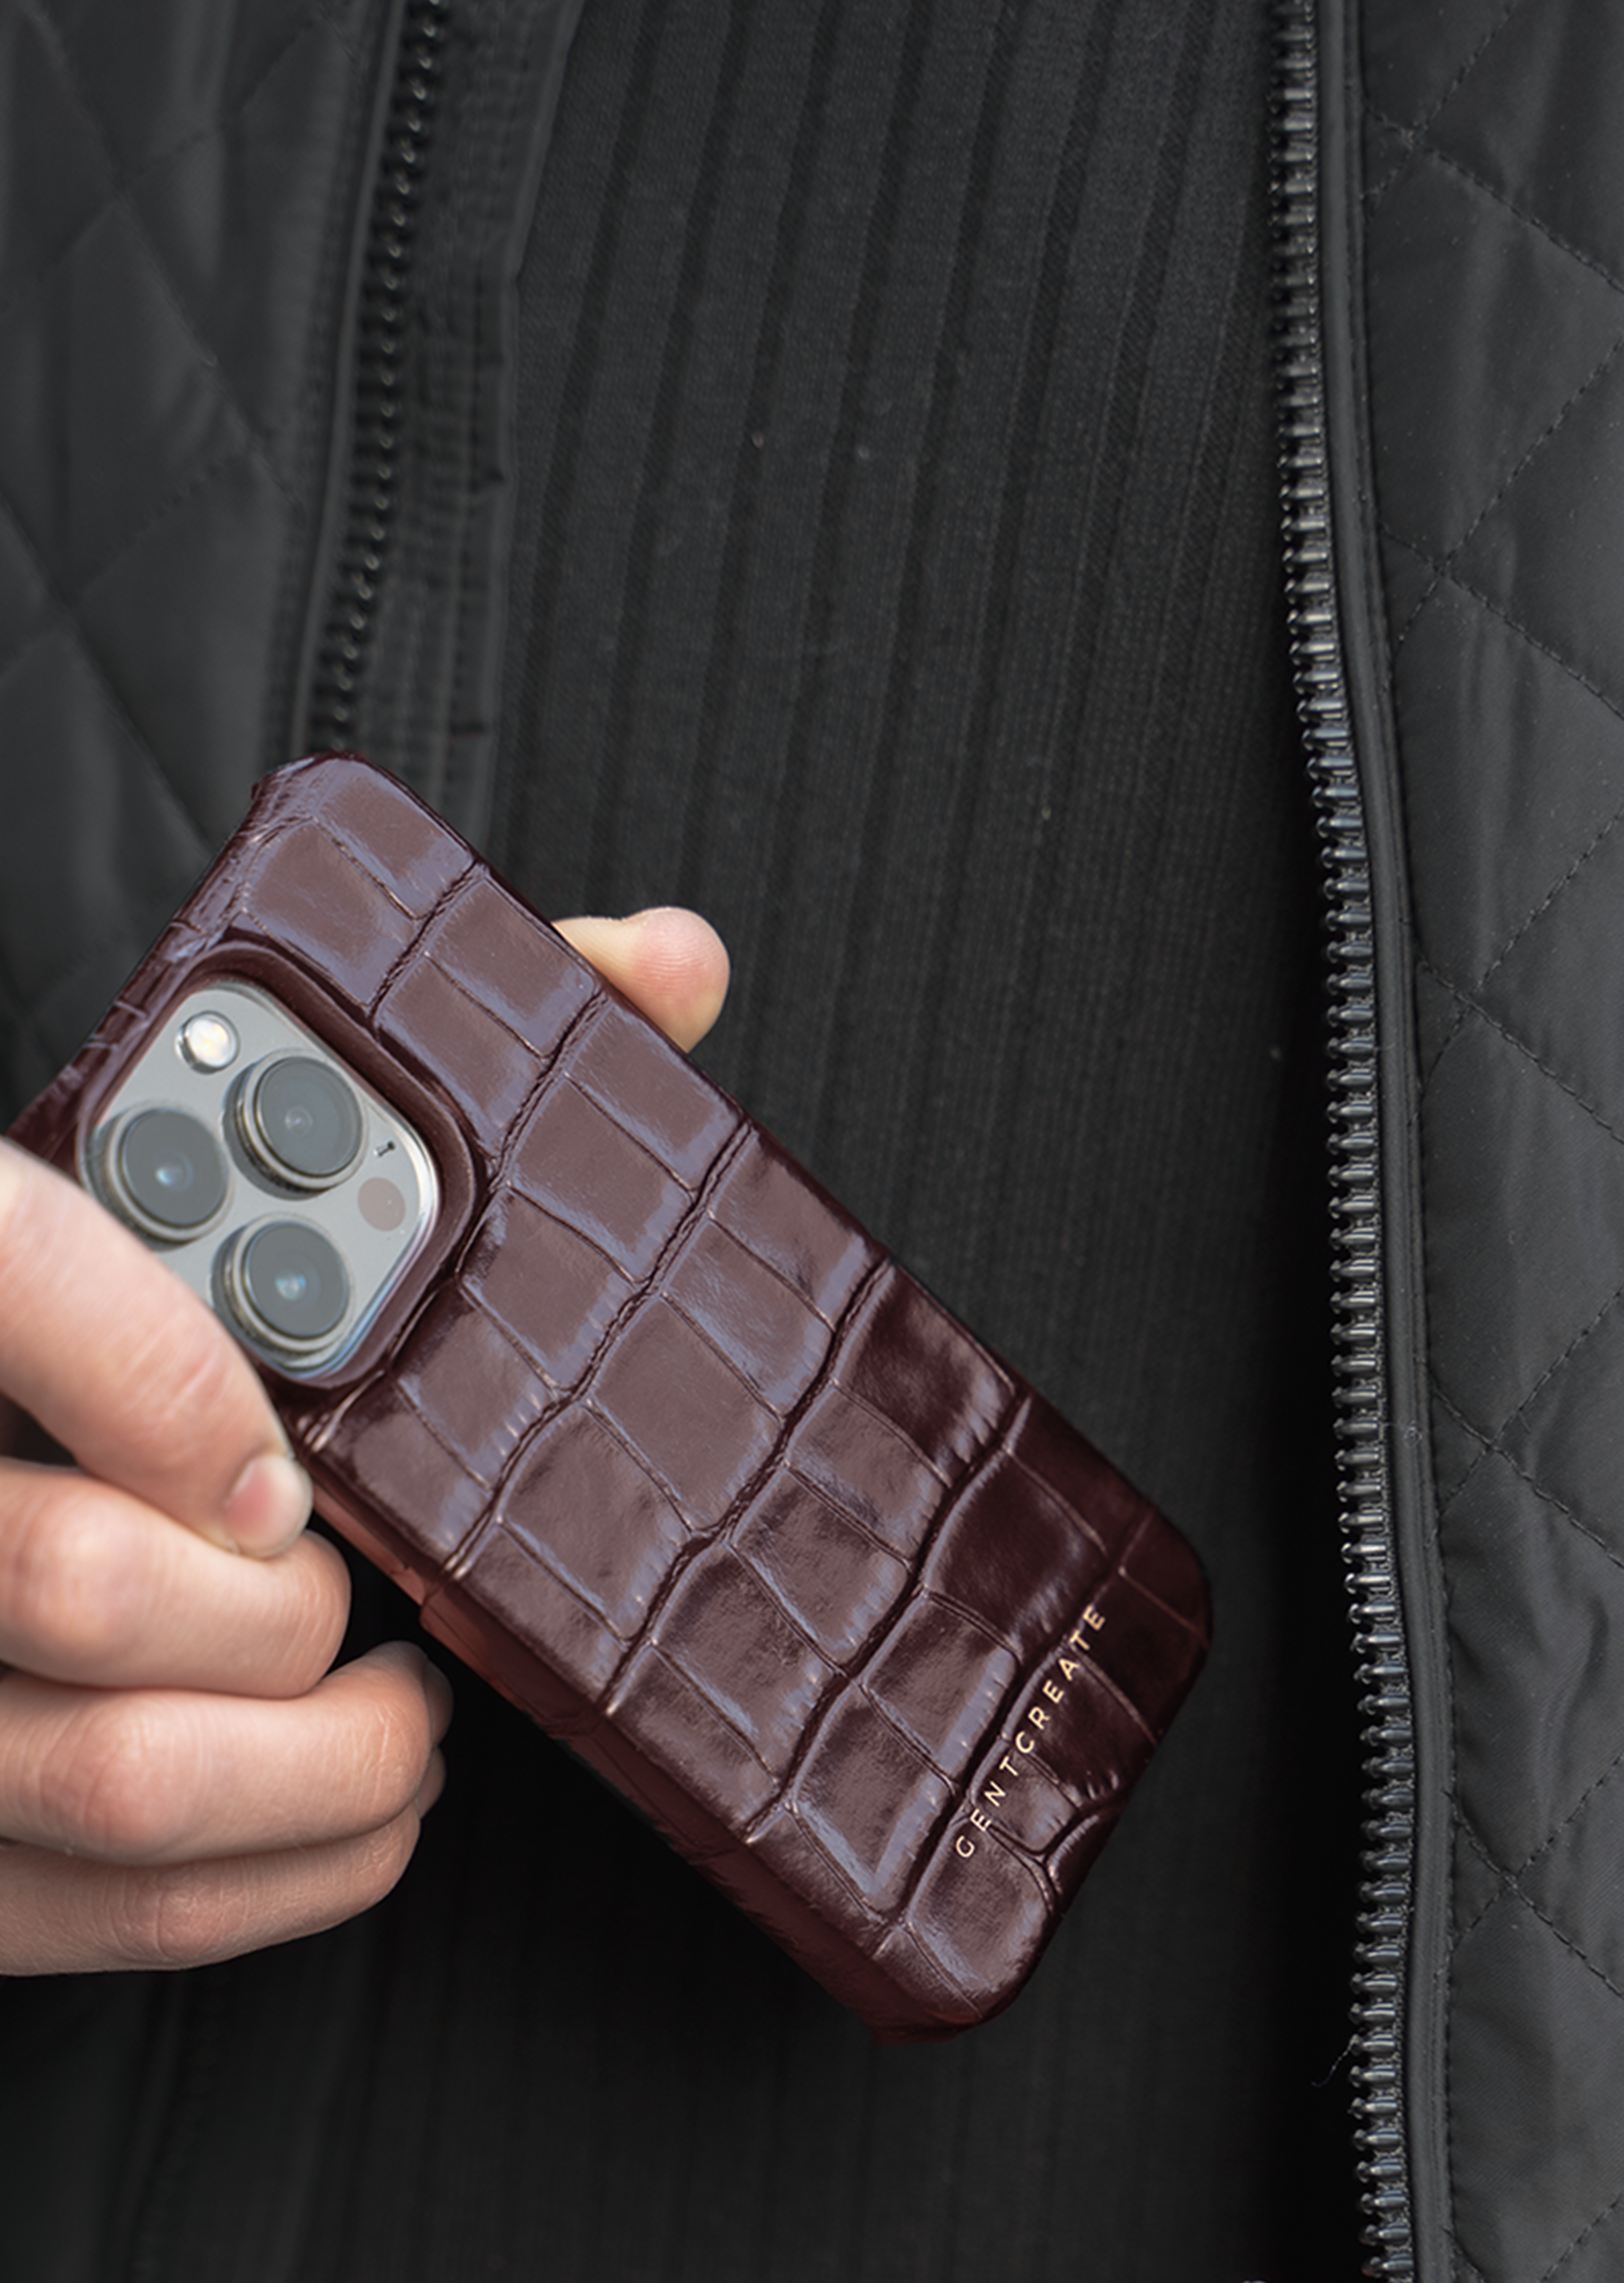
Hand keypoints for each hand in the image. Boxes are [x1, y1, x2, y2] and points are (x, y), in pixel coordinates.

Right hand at [0, 906, 727, 1972]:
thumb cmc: (111, 1283)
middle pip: (80, 1575)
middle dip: (287, 1616)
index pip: (17, 1277)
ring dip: (310, 1776)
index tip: (301, 1476)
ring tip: (401, 1730)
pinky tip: (332, 1818)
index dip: (174, 1384)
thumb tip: (672, 963)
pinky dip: (250, 1887)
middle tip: (378, 1606)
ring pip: (102, 1777)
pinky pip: (84, 1911)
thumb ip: (438, 1042)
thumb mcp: (210, 1132)